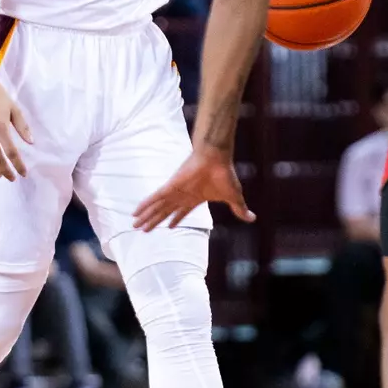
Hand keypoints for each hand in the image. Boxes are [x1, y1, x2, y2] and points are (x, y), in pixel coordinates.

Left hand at [134, 144, 253, 230]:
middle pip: (165, 212)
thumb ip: (239, 209)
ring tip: (134, 225)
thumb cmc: (224, 175)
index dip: (174, 220)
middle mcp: (182, 196)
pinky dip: (145, 204)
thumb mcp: (233, 197)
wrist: (217, 158)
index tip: (168, 227)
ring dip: (146, 217)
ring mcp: (175, 191)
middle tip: (143, 230)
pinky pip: (155, 197)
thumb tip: (253, 218)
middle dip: (154, 221)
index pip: (182, 212)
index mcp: (195, 198)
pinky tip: (135, 211)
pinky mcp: (170, 186)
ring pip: (157, 207)